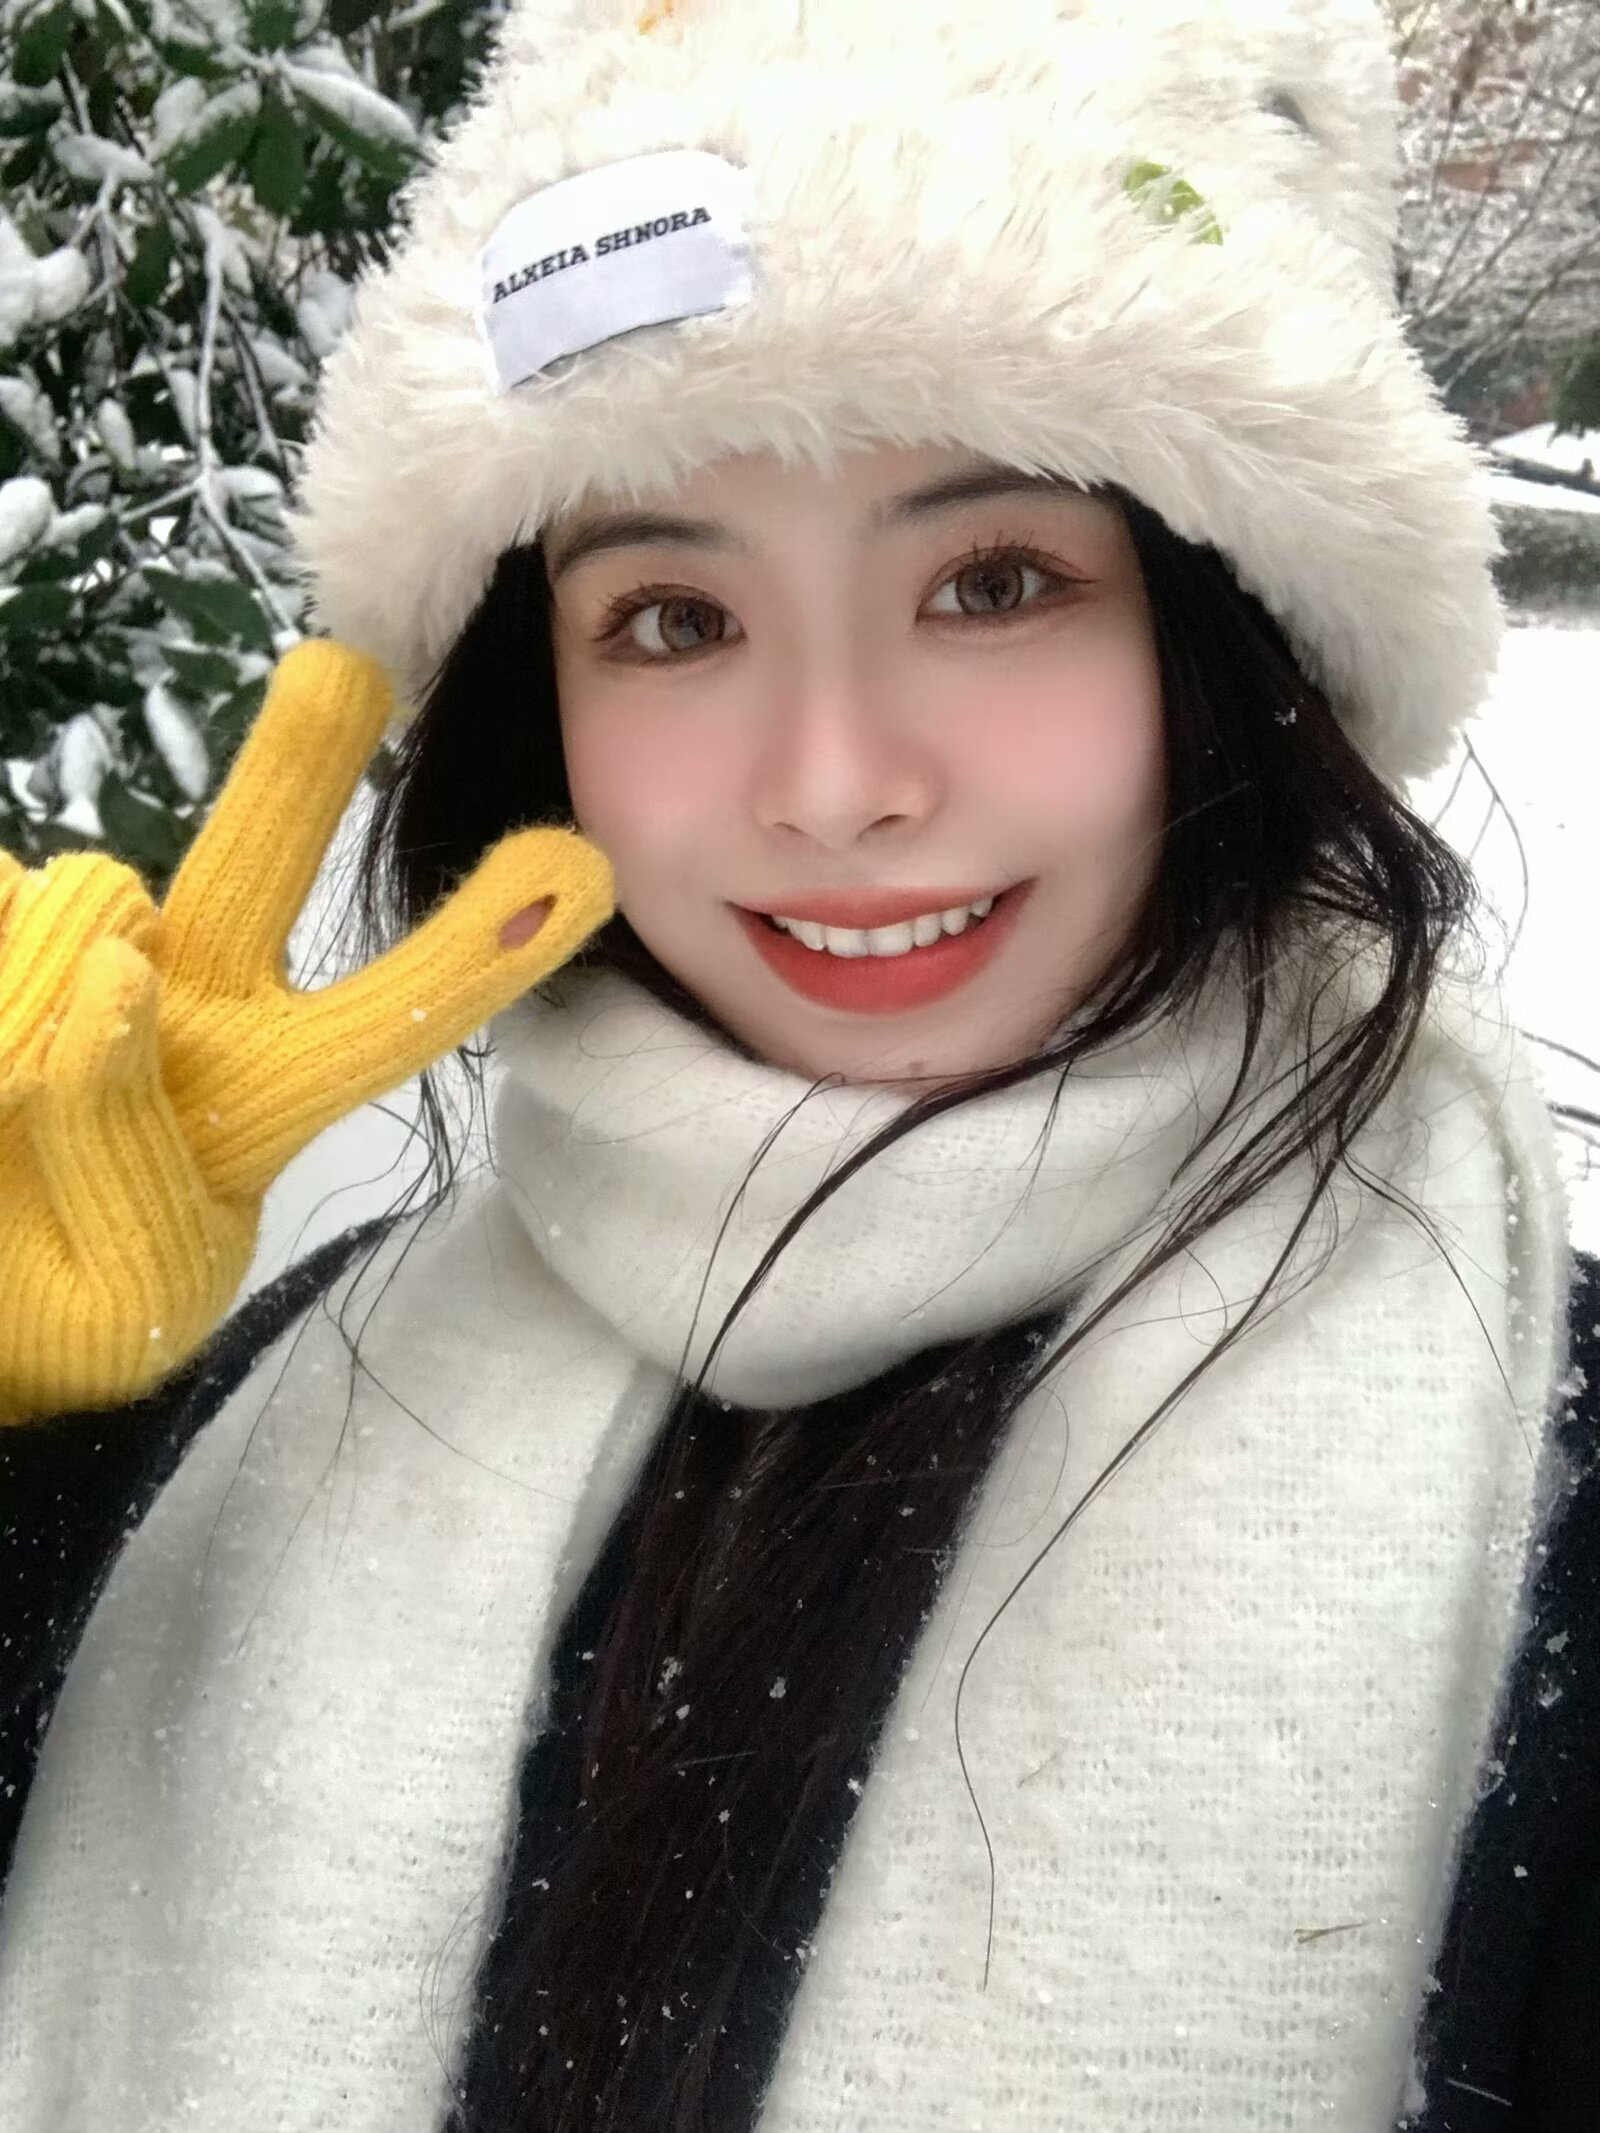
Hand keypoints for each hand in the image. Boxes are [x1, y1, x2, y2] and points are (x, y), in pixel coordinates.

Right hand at [0, 638, 614, 1420]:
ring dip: (38, 1004)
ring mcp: (75, 956)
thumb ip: (125, 1145)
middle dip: (302, 771)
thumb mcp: (123, 1276)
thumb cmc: (64, 1303)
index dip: (478, 950)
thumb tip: (112, 978)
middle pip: (255, 867)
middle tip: (347, 673)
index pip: (389, 1015)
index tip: (577, 866)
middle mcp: (182, 998)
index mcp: (260, 1088)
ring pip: (88, 914)